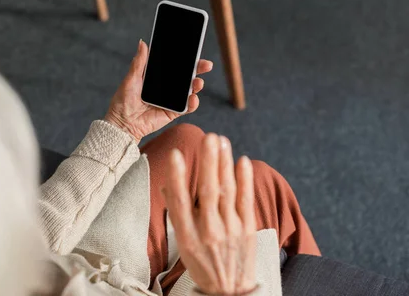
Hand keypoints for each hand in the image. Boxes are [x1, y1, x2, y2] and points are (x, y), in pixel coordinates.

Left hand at [104, 40, 212, 142]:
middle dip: (197, 70)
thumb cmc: (123, 101)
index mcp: (156, 77)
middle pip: (185, 76)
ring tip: (198, 83)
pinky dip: (193, 103)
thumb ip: (139, 62)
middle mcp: (165, 87)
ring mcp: (170, 100)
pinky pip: (186, 107)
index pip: (174, 65)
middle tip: (206, 65)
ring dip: (196, 85)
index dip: (185, 59)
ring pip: (189, 90)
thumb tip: (142, 43)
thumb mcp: (131, 78)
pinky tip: (193, 98)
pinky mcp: (172, 112)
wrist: (122, 123)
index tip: (194, 52)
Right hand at [162, 134, 256, 294]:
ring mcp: (231, 230)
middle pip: (208, 192)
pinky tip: (243, 161)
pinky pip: (246, 201)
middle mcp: (209, 232)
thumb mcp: (183, 243)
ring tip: (221, 141)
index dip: (177, 178)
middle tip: (208, 137)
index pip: (179, 202)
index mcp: (188, 236)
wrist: (229, 291)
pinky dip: (245, 180)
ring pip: (228, 192)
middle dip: (209, 163)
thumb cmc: (202, 264)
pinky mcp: (248, 229)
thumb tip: (169, 184)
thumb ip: (177, 212)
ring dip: (225, 164)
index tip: (175, 155)